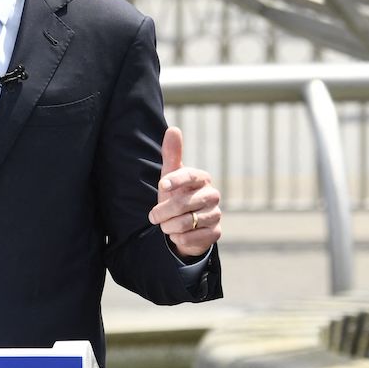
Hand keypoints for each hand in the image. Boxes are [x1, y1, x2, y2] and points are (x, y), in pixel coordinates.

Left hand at [148, 126, 221, 259]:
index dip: (175, 179)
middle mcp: (213, 195)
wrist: (187, 225)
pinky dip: (179, 238)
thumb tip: (173, 129)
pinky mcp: (216, 233)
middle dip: (163, 212)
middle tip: (153, 216)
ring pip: (186, 223)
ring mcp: (216, 214)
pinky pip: (191, 238)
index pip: (190, 175)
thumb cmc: (178, 194)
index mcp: (202, 178)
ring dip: (169, 226)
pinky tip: (178, 235)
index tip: (162, 185)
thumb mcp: (171, 175)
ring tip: (166, 225)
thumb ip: (172, 154)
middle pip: (183, 204)